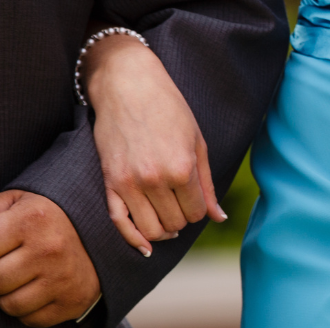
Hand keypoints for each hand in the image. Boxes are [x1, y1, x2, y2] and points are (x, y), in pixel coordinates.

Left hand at [0, 190, 100, 326]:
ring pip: (7, 304)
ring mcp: (62, 279)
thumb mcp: (18, 201)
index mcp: (34, 218)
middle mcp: (50, 249)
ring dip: (8, 293)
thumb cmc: (50, 216)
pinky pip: (29, 319)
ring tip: (23, 274)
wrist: (103, 233)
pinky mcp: (70, 303)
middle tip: (11, 259)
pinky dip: (28, 308)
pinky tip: (38, 287)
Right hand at [85, 33, 225, 257]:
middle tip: (179, 201)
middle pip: (174, 224)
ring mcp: (129, 183)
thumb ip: (207, 183)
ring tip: (166, 217)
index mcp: (182, 168)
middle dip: (181, 217)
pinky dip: (133, 239)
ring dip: (162, 229)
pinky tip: (145, 246)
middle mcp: (155, 179)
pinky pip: (120, 223)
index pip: (196, 213)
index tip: (194, 197)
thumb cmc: (168, 108)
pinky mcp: (110, 181)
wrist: (127, 84)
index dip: (198, 209)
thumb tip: (219, 218)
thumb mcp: (197, 141)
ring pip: (151, 230)